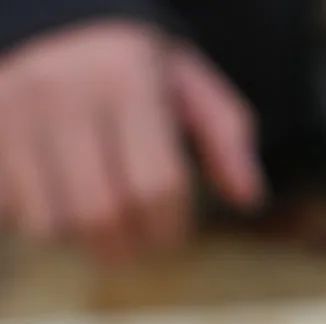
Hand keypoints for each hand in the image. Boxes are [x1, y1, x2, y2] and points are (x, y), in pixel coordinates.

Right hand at [0, 20, 264, 261]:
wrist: (50, 17)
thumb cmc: (134, 68)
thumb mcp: (190, 85)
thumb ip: (227, 137)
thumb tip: (248, 198)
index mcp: (125, 80)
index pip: (157, 187)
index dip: (171, 228)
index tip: (172, 231)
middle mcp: (64, 93)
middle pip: (103, 214)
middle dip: (129, 245)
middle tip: (138, 241)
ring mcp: (14, 111)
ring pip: (51, 222)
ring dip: (81, 238)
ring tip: (97, 217)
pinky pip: (12, 209)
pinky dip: (38, 219)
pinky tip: (58, 197)